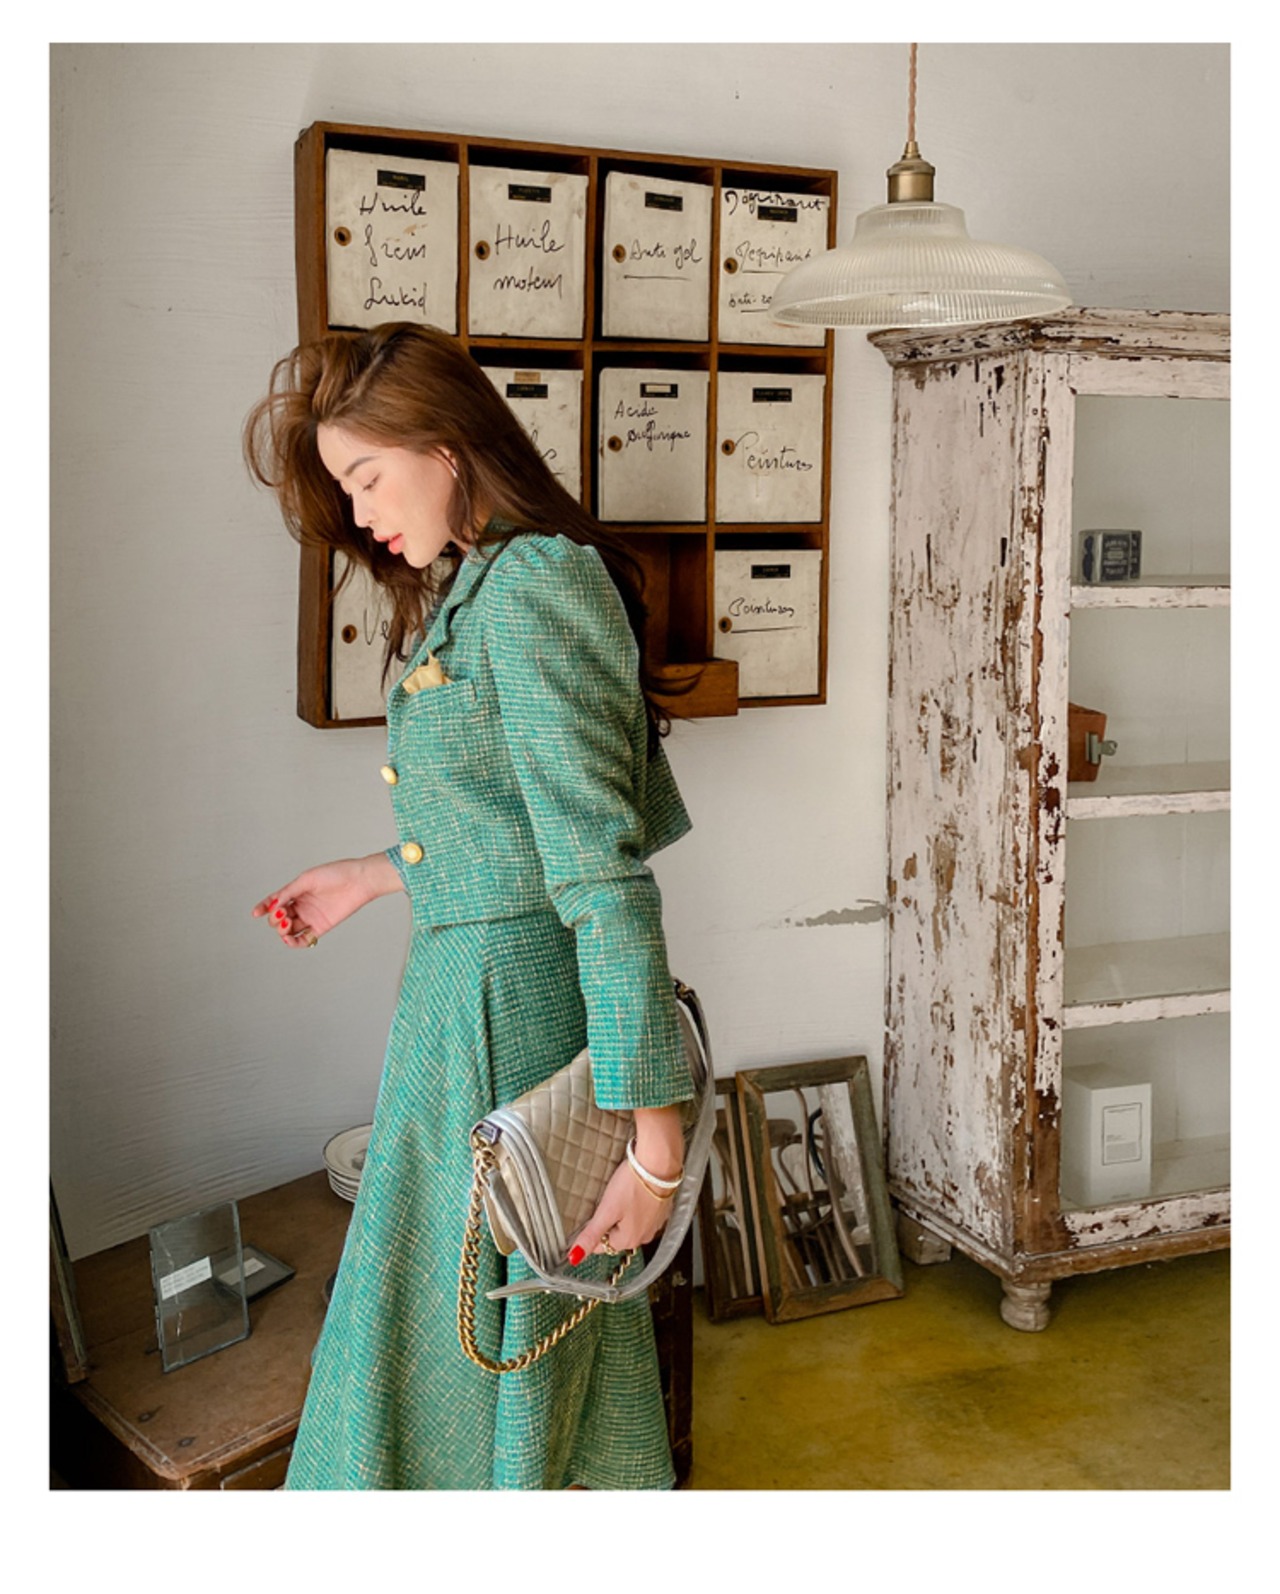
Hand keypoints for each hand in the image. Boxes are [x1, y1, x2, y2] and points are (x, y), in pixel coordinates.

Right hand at [251, 853, 402, 948]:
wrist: (359, 880)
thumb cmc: (335, 874)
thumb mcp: (307, 879)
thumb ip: (289, 892)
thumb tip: (273, 905)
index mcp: (296, 892)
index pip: (275, 902)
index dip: (264, 908)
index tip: (256, 912)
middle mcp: (302, 906)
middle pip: (279, 918)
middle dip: (275, 919)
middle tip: (281, 913)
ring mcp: (311, 917)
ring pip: (289, 930)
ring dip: (281, 930)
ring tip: (286, 923)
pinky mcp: (321, 927)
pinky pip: (304, 939)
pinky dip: (294, 943)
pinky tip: (289, 939)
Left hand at [568, 1105, 684, 1262]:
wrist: (659, 1163)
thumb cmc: (634, 1184)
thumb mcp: (606, 1210)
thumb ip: (591, 1235)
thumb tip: (575, 1257)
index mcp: (628, 1240)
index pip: (602, 1246)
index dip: (593, 1231)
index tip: (591, 1215)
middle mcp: (644, 1236)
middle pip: (616, 1235)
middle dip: (609, 1221)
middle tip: (606, 1201)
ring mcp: (655, 1223)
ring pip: (630, 1224)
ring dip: (623, 1213)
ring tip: (620, 1194)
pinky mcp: (662, 1210)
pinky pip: (643, 1214)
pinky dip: (637, 1205)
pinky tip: (634, 1192)